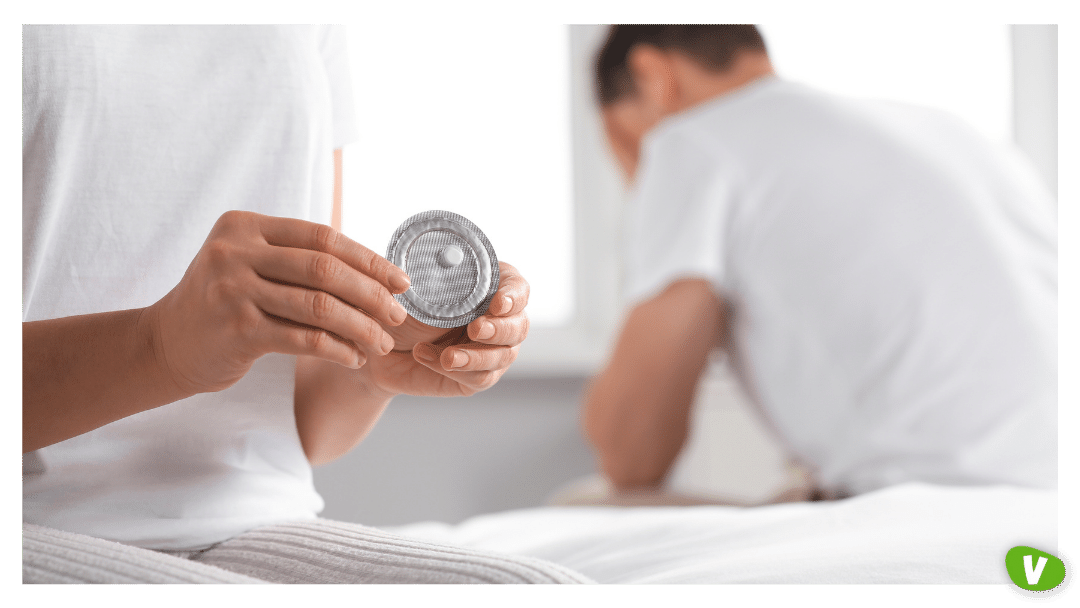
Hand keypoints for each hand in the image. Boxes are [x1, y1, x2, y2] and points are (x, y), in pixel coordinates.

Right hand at [146, 210, 409, 394]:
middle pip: (324, 269)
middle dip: (371, 293)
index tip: (400, 279)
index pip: (322, 236)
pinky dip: (337, 350)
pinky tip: (354, 358)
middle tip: (398, 314)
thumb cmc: (224, 303)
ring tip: (381, 342)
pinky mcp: (236, 330)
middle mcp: (234, 251)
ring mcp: (232, 289)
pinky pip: (304, 339)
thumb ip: (297, 258)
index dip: (367, 258)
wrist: (165, 344)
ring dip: (360, 327)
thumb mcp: (251, 264)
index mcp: (244, 226)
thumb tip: (375, 268)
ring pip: (319, 307)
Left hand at [357, 261, 529, 397]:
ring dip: (476, 356)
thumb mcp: (413, 291)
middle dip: (500, 329)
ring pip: (504, 356)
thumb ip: (430, 278)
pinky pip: (481, 377)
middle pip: (519, 326)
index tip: (497, 303)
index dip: (513, 296)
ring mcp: (491, 350)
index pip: (518, 288)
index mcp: (488, 288)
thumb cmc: (400, 312)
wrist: (379, 348)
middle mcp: (496, 320)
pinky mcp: (477, 376)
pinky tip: (426, 357)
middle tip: (476, 329)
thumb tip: (438, 261)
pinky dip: (457, 369)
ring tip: (447, 356)